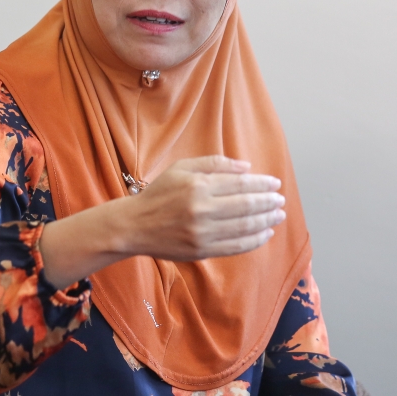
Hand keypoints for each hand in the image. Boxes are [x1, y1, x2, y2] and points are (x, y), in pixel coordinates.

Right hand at [119, 155, 284, 260]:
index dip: (261, 184)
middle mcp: (201, 208)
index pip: (239, 184)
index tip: (275, 184)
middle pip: (246, 205)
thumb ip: (213, 164)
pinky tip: (265, 233)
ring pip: (244, 226)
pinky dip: (255, 240)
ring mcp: (202, 232)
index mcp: (197, 185)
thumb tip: (246, 167)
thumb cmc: (158, 194)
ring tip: (278, 215)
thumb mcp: (180, 169)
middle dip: (268, 202)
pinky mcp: (202, 250)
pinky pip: (236, 246)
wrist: (134, 225)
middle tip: (280, 200)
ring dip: (266, 220)